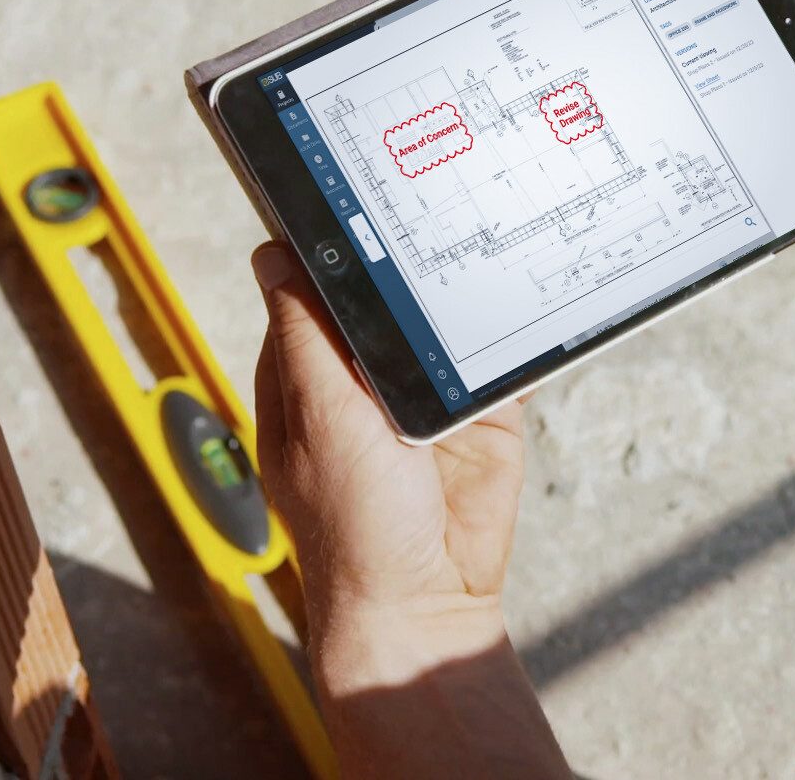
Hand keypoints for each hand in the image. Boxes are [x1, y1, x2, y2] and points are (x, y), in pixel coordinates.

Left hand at [250, 242, 525, 680]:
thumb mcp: (319, 418)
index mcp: (306, 377)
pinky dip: (509, 334)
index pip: (313, 291)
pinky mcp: (480, 415)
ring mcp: (423, 396)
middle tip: (427, 201)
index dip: (328, 247)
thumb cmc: (352, 528)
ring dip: (461, 294)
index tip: (350, 194)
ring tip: (480, 241)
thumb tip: (275, 257)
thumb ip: (305, 338)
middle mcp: (363, 382)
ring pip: (442, 320)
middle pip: (383, 298)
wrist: (426, 602)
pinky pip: (497, 360)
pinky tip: (519, 300)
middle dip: (405, 262)